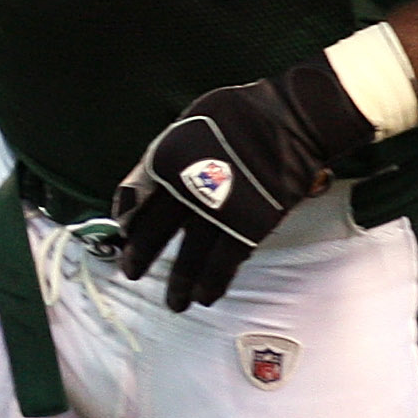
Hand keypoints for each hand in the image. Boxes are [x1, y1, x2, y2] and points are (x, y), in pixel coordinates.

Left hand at [109, 55, 379, 310]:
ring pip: (191, 253)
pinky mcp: (250, 223)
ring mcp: (219, 208)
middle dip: (142, 253)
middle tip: (130, 273)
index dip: (127, 216)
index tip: (124, 232)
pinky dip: (214, 281)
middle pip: (157, 229)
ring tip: (174, 304)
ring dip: (180, 281)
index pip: (135, 195)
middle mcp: (187, 188)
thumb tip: (144, 182)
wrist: (293, 117)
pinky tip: (205, 298)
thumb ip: (166, 152)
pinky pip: (227, 260)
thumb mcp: (189, 122)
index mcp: (168, 159)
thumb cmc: (240, 114)